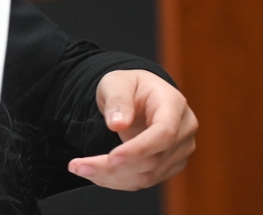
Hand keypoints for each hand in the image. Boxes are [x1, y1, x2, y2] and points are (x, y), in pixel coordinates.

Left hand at [68, 69, 197, 190]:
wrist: (138, 96)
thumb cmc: (128, 86)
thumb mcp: (116, 82)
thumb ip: (118, 100)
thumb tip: (117, 124)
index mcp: (174, 105)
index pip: (164, 133)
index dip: (139, 149)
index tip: (111, 158)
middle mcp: (183, 130)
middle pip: (154, 160)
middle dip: (114, 168)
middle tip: (79, 166)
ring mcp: (179, 151)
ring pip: (148, 176)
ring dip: (112, 178)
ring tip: (81, 169)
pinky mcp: (169, 166)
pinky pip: (144, 180)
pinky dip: (117, 181)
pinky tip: (96, 174)